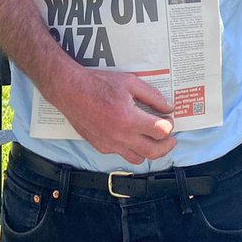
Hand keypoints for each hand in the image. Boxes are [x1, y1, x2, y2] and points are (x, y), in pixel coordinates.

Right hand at [52, 69, 175, 163]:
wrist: (71, 91)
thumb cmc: (99, 84)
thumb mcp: (130, 82)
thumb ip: (153, 96)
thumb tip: (168, 108)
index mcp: (130, 119)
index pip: (161, 132)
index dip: (169, 125)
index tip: (168, 118)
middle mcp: (121, 137)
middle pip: (154, 152)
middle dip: (167, 145)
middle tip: (170, 138)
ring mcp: (110, 145)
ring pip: (139, 159)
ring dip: (150, 151)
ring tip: (152, 139)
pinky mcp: (101, 147)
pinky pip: (122, 154)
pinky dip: (131, 149)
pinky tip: (132, 136)